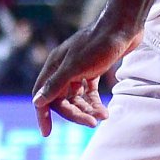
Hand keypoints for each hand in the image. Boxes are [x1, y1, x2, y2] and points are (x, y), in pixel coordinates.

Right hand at [31, 18, 140, 136]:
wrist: (123, 27)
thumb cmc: (99, 44)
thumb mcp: (76, 67)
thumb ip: (56, 85)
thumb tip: (36, 102)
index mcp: (54, 66)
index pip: (42, 94)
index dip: (43, 114)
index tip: (47, 133)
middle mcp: (63, 68)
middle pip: (62, 99)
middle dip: (75, 113)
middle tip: (91, 123)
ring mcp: (79, 70)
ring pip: (77, 98)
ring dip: (88, 109)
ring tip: (103, 117)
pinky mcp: (94, 70)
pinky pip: (90, 93)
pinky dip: (95, 103)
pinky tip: (105, 111)